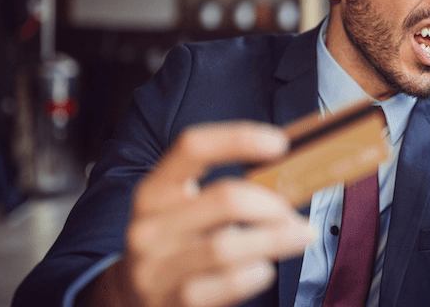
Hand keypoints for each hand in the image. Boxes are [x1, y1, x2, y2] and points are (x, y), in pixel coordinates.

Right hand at [82, 122, 314, 306]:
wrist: (128, 298)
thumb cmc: (174, 242)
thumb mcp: (182, 209)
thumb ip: (224, 190)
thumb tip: (288, 172)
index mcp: (154, 190)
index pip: (193, 147)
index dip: (238, 138)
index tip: (278, 143)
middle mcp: (150, 226)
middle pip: (224, 200)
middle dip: (271, 203)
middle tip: (291, 210)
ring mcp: (158, 267)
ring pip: (228, 247)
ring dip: (276, 238)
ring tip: (301, 235)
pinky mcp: (175, 302)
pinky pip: (228, 283)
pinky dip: (257, 273)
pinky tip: (264, 268)